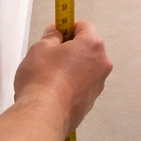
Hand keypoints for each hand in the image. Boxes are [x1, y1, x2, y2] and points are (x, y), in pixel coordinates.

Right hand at [14, 21, 113, 135]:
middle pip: (86, 46)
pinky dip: (71, 83)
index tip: (57, 31)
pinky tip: (53, 89)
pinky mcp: (91, 100)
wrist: (44, 115)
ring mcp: (98, 82)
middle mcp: (101, 62)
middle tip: (50, 54)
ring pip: (84, 66)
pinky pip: (82, 84)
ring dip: (70, 67)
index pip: (84, 26)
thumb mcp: (40, 49)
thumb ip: (50, 36)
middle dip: (69, 48)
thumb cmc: (43, 82)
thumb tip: (54, 33)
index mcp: (92, 44)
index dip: (67, 27)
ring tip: (49, 75)